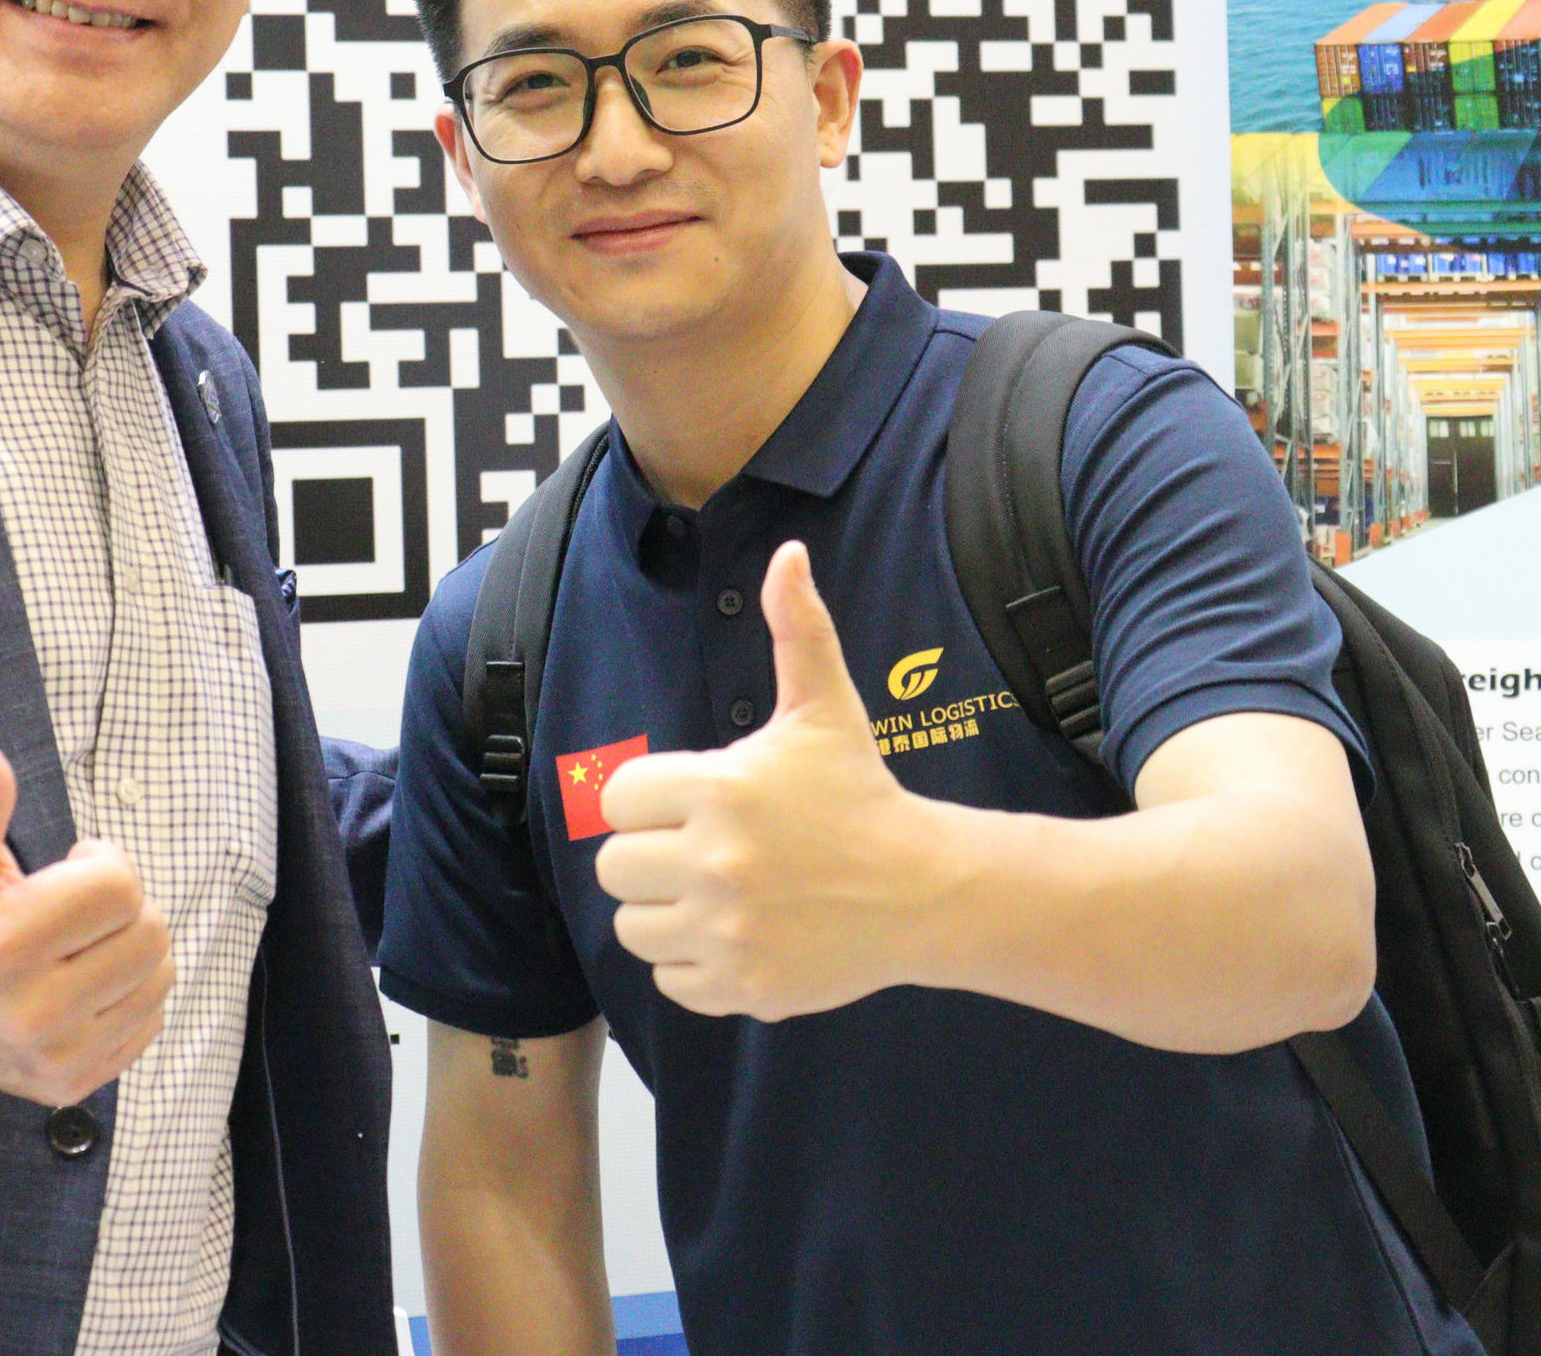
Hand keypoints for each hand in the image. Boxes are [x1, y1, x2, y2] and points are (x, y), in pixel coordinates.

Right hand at [0, 735, 173, 1105]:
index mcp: (1, 947)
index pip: (120, 889)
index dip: (101, 861)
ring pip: (159, 977)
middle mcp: (32, 1014)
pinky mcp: (72, 1084)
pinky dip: (128, 991)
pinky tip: (78, 979)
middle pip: (150, 933)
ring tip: (74, 941)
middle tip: (69, 903)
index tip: (67, 863)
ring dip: (129, 946)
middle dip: (120, 904)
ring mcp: (55, 1058)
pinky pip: (149, 1020)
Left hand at [592, 541, 944, 1020]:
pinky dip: (694, 965)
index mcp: (720, 790)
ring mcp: (727, 931)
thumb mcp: (825, 708)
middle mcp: (715, 862)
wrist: (925, 891)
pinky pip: (670, 980)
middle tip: (703, 852)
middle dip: (651, 858)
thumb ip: (796, 630)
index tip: (691, 804)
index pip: (618, 799)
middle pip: (614, 867)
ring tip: (718, 894)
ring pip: (633, 927)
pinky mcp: (743, 987)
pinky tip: (738, 935)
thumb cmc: (860, 793)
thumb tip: (789, 553)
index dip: (648, 801)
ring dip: (665, 914)